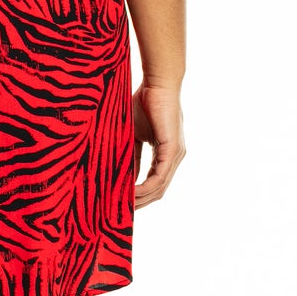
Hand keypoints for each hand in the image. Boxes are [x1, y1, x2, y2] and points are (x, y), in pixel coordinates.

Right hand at [132, 81, 184, 208]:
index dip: (140, 194)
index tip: (122, 202)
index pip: (155, 182)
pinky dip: (145, 187)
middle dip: (140, 203)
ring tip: (123, 207)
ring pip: (160, 187)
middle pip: (159, 190)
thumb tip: (121, 174)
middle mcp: (175, 157)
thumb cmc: (143, 102)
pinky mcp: (172, 149)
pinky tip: (131, 193)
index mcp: (166, 153)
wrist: (157, 83)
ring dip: (141, 199)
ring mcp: (176, 155)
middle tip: (120, 212)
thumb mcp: (133, 134)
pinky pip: (160, 176)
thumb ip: (131, 154)